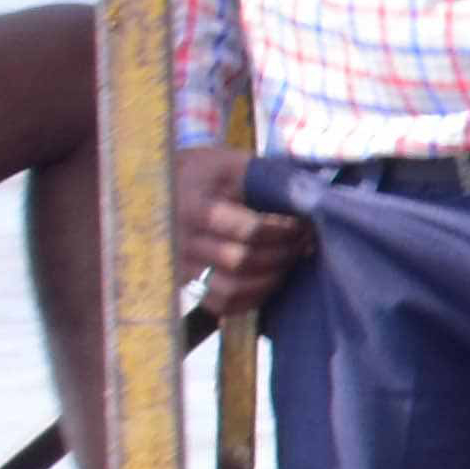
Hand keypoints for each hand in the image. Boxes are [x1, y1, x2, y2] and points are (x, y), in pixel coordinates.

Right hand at [175, 144, 309, 310]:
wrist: (161, 185)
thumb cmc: (205, 173)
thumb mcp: (230, 164)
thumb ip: (265, 179)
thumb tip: (308, 197)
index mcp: (193, 208)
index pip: (247, 230)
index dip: (282, 230)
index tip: (301, 224)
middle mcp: (182, 242)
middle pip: (242, 261)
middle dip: (282, 254)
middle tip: (303, 242)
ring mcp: (182, 267)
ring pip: (232, 290)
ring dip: (271, 279)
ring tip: (289, 261)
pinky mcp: (186, 283)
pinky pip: (221, 304)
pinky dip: (252, 298)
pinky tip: (270, 278)